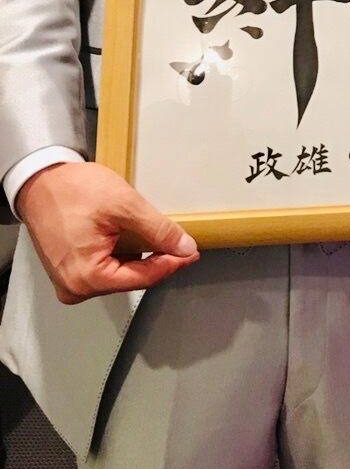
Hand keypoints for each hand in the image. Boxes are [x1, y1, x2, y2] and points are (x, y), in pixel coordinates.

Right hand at [17, 161, 199, 304]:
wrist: (41, 180)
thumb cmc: (71, 190)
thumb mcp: (124, 206)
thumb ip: (158, 230)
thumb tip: (183, 247)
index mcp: (86, 278)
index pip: (143, 278)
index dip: (171, 263)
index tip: (190, 253)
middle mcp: (75, 287)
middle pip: (131, 279)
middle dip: (156, 260)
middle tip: (180, 244)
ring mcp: (70, 281)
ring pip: (119, 274)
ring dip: (139, 257)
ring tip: (154, 237)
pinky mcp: (69, 270)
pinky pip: (104, 268)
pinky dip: (122, 255)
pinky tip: (131, 239)